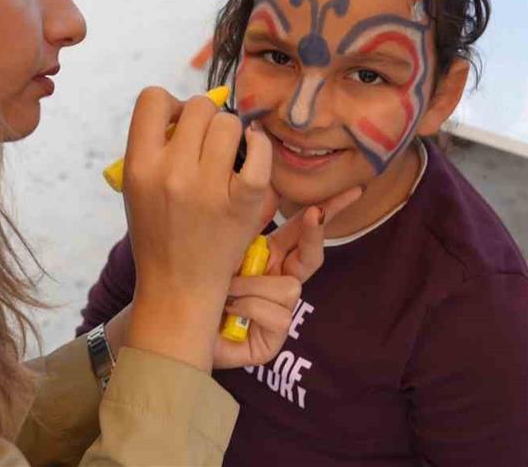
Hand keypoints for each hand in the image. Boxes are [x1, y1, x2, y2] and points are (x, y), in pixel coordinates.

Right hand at [120, 87, 276, 371]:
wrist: (179, 287)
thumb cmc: (159, 234)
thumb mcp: (137, 189)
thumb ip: (154, 148)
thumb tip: (187, 109)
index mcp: (139, 167)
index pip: (152, 99)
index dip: (170, 104)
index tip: (178, 126)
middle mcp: (171, 173)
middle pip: (198, 108)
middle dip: (205, 119)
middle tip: (207, 144)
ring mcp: (209, 188)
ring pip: (228, 123)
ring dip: (231, 133)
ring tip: (227, 155)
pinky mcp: (243, 202)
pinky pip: (258, 151)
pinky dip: (259, 146)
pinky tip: (252, 152)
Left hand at [212, 187, 361, 368]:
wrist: (175, 325)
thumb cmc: (197, 284)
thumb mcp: (224, 246)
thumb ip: (248, 222)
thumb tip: (267, 186)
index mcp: (271, 258)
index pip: (304, 231)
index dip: (328, 211)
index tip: (353, 191)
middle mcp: (279, 283)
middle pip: (312, 257)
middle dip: (313, 235)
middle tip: (315, 214)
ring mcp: (279, 314)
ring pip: (289, 288)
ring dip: (253, 286)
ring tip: (225, 290)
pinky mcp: (272, 342)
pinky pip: (277, 315)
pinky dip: (248, 308)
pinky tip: (229, 311)